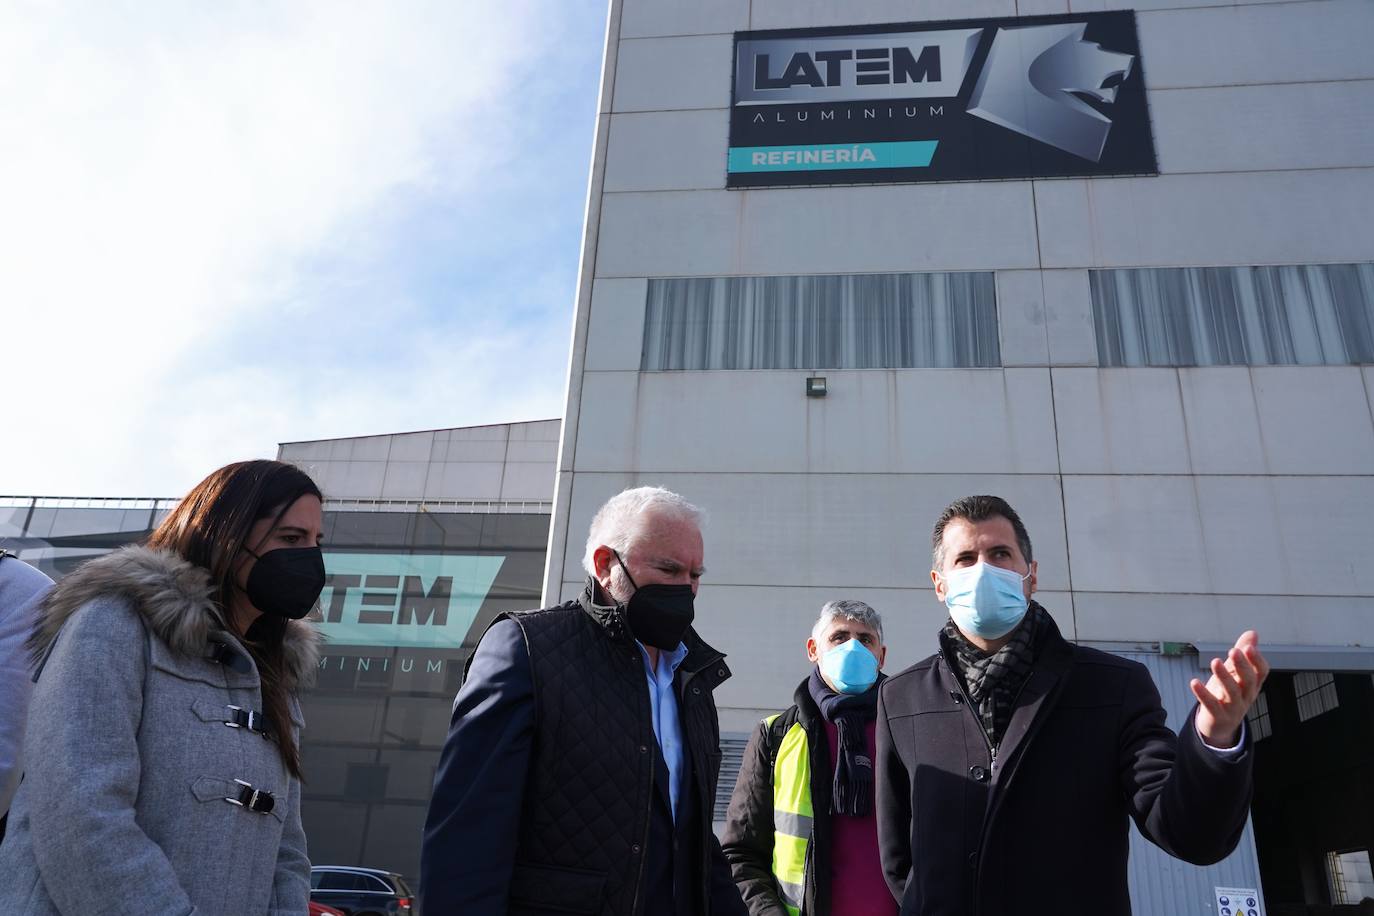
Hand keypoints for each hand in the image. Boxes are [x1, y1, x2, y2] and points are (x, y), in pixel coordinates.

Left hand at [1190, 630, 1269, 747]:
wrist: (1220, 726)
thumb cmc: (1228, 694)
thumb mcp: (1235, 674)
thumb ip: (1242, 654)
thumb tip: (1253, 634)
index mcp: (1252, 685)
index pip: (1261, 672)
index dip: (1257, 661)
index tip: (1249, 647)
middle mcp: (1246, 696)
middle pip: (1248, 681)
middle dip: (1242, 666)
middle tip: (1234, 651)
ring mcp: (1233, 708)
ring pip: (1231, 693)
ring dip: (1224, 677)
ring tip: (1215, 662)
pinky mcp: (1218, 717)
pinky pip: (1211, 705)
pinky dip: (1203, 694)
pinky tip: (1194, 682)